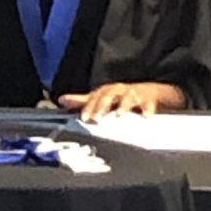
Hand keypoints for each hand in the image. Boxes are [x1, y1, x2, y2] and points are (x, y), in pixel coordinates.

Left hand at [59, 80, 184, 119]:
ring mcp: (134, 94)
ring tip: (119, 115)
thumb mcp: (101, 98)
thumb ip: (83, 101)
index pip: (95, 98)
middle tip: (97, 119)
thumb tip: (61, 100)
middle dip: (103, 107)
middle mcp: (119, 91)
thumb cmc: (120, 97)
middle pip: (110, 96)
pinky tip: (145, 117)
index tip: (84, 119)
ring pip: (128, 98)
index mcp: (106, 92)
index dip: (89, 107)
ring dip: (124, 106)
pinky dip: (147, 110)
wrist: (148, 92)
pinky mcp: (149, 100)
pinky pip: (148, 104)